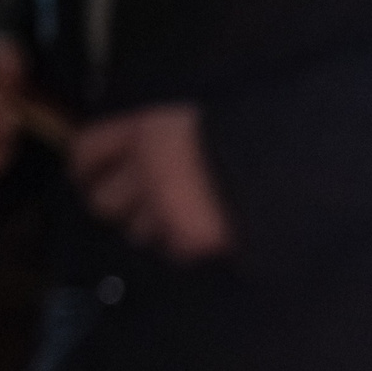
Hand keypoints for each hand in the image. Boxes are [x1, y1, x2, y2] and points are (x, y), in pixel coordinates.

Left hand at [69, 104, 235, 261]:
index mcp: (148, 131)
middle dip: (119, 205)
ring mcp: (165, 209)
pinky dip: (184, 245)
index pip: (89, 150)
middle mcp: (146, 171)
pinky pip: (175, 249)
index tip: (85, 174)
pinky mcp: (189, 239)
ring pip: (138, 232)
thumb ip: (168, 136)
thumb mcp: (199, 121)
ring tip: (180, 221)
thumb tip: (146, 150)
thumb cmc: (251, 135)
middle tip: (138, 205)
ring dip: (154, 228)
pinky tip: (202, 236)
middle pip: (103, 201)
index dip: (83, 165)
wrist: (288, 165)